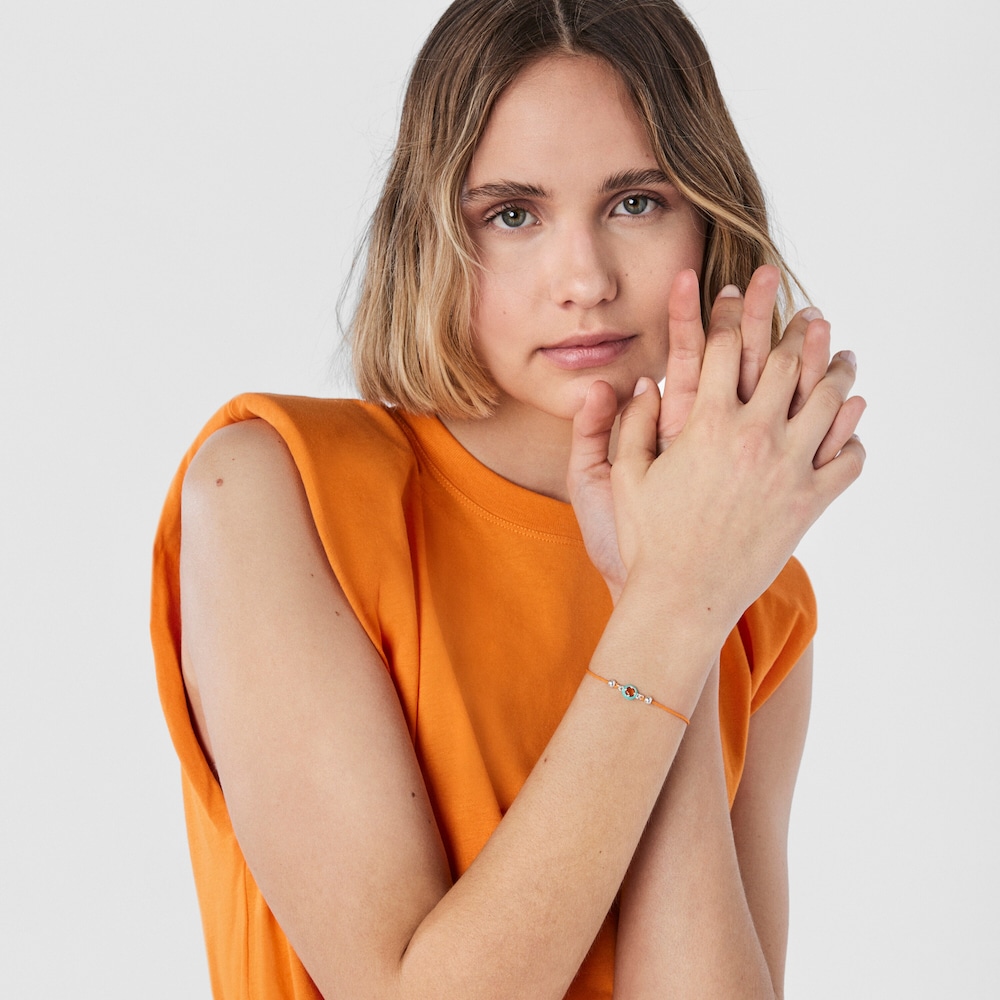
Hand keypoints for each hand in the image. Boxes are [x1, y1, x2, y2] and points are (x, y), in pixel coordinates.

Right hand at [611, 281, 864, 638]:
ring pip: (828, 402)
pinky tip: (853, 421)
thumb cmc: (647, 539)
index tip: (737, 290)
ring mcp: (789, 469)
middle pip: (787, 363)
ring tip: (844, 354)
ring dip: (838, 370)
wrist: (684, 597)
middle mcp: (755, 437)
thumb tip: (645, 383)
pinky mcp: (809, 503)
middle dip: (796, 327)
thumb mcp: (625, 477)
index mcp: (707, 423)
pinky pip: (848, 459)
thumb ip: (632, 425)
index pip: (725, 348)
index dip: (731, 312)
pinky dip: (855, 435)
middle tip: (807, 309)